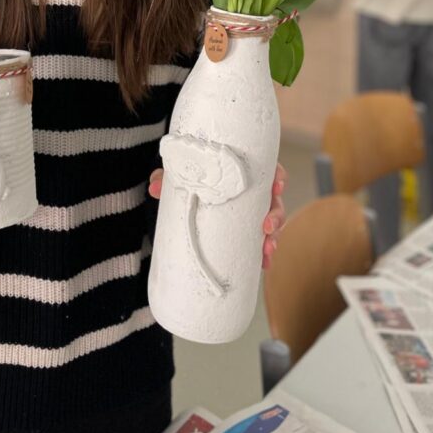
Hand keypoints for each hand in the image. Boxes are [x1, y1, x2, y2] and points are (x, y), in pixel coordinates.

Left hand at [148, 162, 286, 270]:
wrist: (181, 186)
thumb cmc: (187, 173)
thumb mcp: (179, 172)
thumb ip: (167, 176)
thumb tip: (155, 187)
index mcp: (242, 169)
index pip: (267, 168)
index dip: (277, 177)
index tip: (277, 185)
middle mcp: (251, 190)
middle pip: (273, 199)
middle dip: (276, 215)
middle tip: (267, 227)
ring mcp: (249, 210)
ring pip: (271, 221)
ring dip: (274, 237)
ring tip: (268, 250)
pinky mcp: (243, 227)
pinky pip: (258, 238)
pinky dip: (262, 251)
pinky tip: (263, 263)